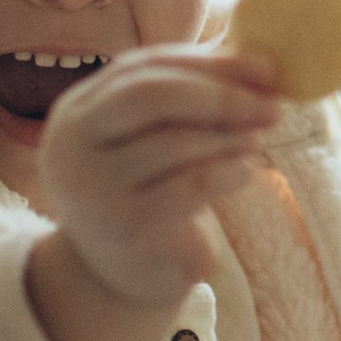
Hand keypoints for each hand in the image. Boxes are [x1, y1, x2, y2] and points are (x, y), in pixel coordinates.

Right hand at [24, 47, 278, 340]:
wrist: (122, 277)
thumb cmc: (149, 192)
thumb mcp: (157, 139)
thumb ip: (192, 97)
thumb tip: (262, 63)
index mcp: (77, 111)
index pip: (141, 67)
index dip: (207, 64)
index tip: (265, 69)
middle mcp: (70, 144)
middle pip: (147, 95)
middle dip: (218, 95)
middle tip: (270, 105)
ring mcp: (91, 187)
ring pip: (171, 142)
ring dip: (228, 136)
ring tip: (258, 139)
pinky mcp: (121, 228)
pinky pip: (186, 187)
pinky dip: (225, 173)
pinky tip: (245, 172)